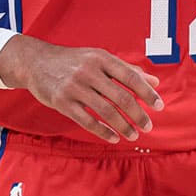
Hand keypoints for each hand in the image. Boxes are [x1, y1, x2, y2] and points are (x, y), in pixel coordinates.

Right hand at [0, 35, 162, 143]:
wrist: (36, 62)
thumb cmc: (74, 61)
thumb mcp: (100, 58)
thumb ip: (127, 70)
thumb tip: (155, 82)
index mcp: (102, 58)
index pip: (131, 77)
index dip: (147, 93)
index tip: (159, 106)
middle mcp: (89, 71)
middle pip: (120, 97)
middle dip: (138, 114)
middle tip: (148, 126)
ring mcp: (74, 87)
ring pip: (105, 111)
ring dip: (123, 126)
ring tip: (134, 135)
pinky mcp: (62, 102)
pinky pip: (87, 121)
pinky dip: (103, 131)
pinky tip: (114, 137)